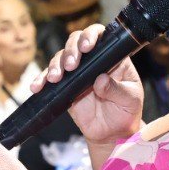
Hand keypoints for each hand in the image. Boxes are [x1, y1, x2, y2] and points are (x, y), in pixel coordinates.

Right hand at [33, 24, 143, 144]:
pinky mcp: (65, 86)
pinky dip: (42, 80)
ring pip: (60, 58)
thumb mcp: (130, 100)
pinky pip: (50, 79)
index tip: (86, 47)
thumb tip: (101, 80)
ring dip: (55, 65)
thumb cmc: (126, 112)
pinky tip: (38, 86)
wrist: (112, 133)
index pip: (100, 36)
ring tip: (55, 78)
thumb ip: (117, 90)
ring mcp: (77, 73)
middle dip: (70, 50)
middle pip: (75, 42)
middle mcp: (92, 61)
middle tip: (71, 65)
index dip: (91, 36)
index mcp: (112, 58)